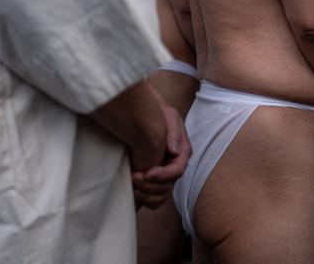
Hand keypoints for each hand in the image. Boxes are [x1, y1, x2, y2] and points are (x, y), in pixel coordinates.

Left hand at [132, 82, 191, 209]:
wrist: (142, 115)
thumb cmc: (157, 113)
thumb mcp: (168, 115)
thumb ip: (173, 131)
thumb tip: (175, 151)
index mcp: (182, 152)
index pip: (177, 171)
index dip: (163, 175)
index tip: (146, 172)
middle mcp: (174, 166)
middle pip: (168, 186)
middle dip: (151, 186)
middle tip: (134, 178)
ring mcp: (164, 175)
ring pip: (161, 196)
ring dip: (146, 195)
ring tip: (132, 186)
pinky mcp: (153, 181)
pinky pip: (153, 200)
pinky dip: (145, 200)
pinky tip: (133, 192)